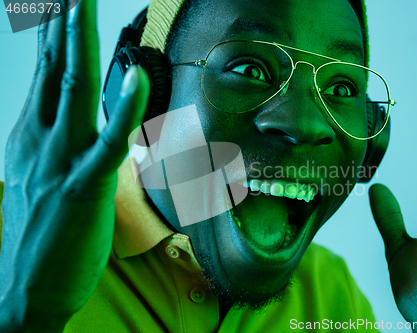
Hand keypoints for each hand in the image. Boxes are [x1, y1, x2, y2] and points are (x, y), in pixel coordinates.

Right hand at [0, 1, 148, 329]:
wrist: (23, 292)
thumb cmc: (39, 236)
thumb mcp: (40, 180)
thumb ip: (53, 147)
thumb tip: (69, 125)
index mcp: (31, 138)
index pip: (45, 75)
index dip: (55, 37)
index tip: (63, 5)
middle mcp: (40, 141)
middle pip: (55, 70)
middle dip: (65, 25)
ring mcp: (60, 162)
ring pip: (73, 92)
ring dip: (81, 44)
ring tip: (81, 3)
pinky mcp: (82, 188)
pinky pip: (108, 142)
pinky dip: (124, 109)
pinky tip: (135, 78)